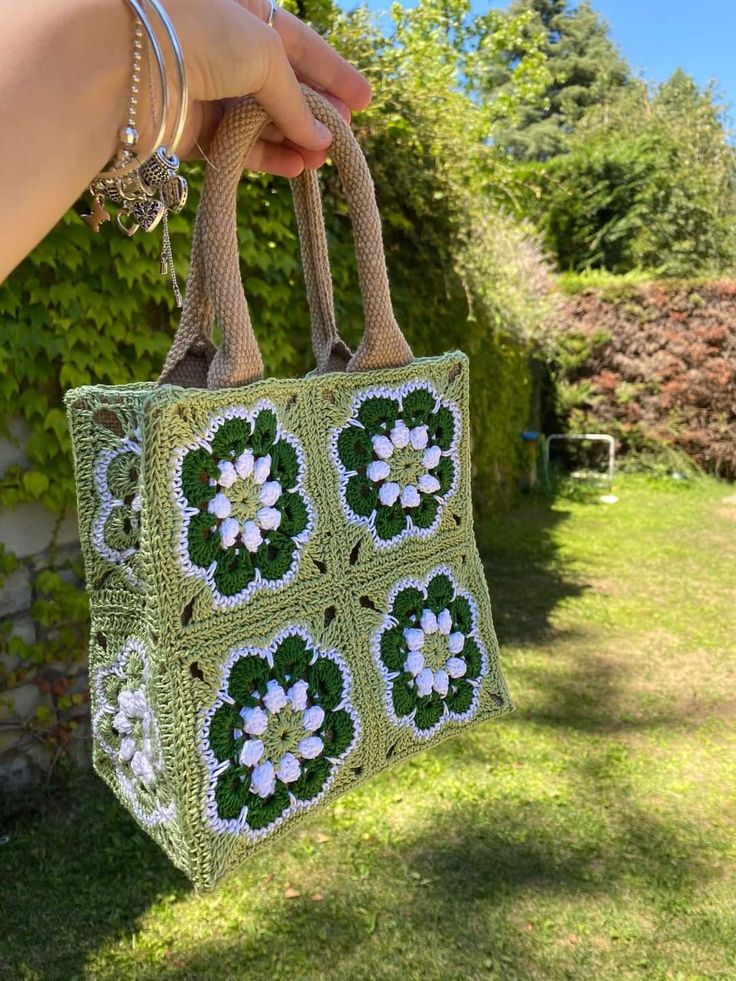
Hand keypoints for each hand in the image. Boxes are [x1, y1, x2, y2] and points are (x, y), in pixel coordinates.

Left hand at [163, 0, 371, 174]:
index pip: (297, 40)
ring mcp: (206, 87)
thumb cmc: (199, 35)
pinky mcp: (192, 128)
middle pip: (280, 83)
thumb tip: (321, 138)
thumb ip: (296, 98)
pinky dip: (268, 157)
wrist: (127, 66)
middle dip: (314, 109)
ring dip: (294, 138)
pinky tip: (298, 167)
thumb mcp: (265, 52)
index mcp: (239, 6)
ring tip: (324, 157)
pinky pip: (238, 144)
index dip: (331, 70)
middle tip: (344, 133)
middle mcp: (222, 44)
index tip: (363, 100)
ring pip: (260, 118)